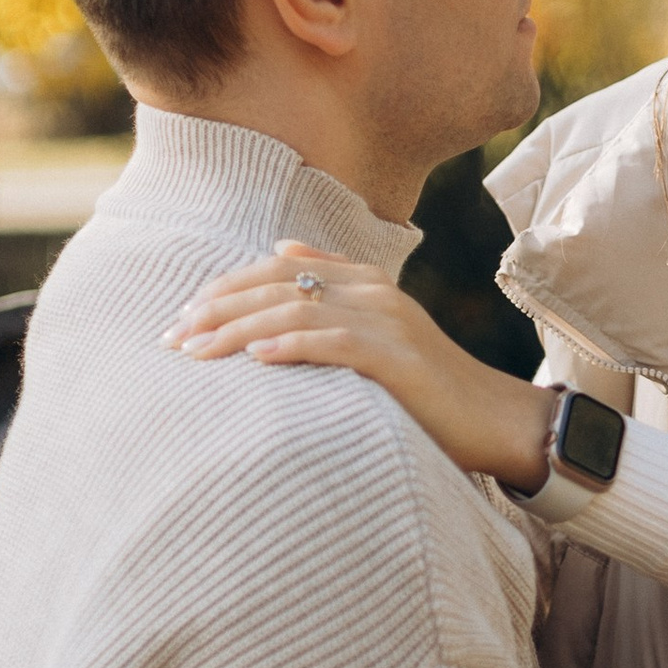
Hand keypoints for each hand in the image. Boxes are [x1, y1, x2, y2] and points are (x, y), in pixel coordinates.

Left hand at [165, 245, 551, 488]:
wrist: (496, 420)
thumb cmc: (430, 389)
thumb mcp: (380, 333)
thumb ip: (335, 291)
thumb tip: (283, 248)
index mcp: (366, 281)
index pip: (281, 267)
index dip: (227, 286)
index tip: (181, 313)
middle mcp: (375, 292)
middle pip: (279, 284)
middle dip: (218, 308)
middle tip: (171, 336)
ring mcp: (388, 322)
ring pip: (298, 309)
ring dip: (238, 329)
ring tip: (195, 350)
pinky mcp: (398, 358)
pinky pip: (335, 343)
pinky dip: (292, 345)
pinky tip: (255, 357)